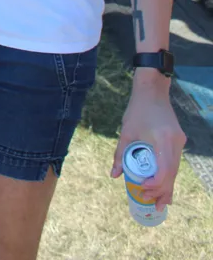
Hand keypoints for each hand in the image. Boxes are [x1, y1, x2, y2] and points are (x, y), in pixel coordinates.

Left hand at [111, 77, 185, 210]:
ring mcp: (179, 141)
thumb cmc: (137, 109)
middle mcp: (175, 142)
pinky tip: (164, 184)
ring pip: (175, 169)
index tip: (142, 189)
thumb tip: (114, 175)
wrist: (152, 90)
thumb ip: (120, 154)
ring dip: (167, 185)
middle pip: (172, 174)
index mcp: (162, 140)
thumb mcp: (126, 132)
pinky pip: (175, 162)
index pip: (164, 171)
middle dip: (162, 191)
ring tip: (161, 202)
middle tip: (152, 204)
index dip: (154, 185)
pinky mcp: (179, 139)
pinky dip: (169, 174)